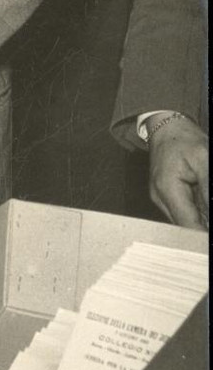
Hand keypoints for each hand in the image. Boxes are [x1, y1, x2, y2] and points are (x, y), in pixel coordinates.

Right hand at [148, 114, 208, 229]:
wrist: (167, 128)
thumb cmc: (184, 140)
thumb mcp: (204, 159)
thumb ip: (209, 189)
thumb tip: (212, 216)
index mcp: (167, 189)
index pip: (189, 225)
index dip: (204, 237)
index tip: (209, 242)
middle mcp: (161, 199)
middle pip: (188, 226)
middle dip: (204, 229)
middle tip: (209, 221)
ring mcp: (162, 200)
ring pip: (188, 222)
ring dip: (203, 221)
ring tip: (203, 195)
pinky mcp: (167, 198)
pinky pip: (186, 213)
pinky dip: (199, 214)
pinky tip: (204, 208)